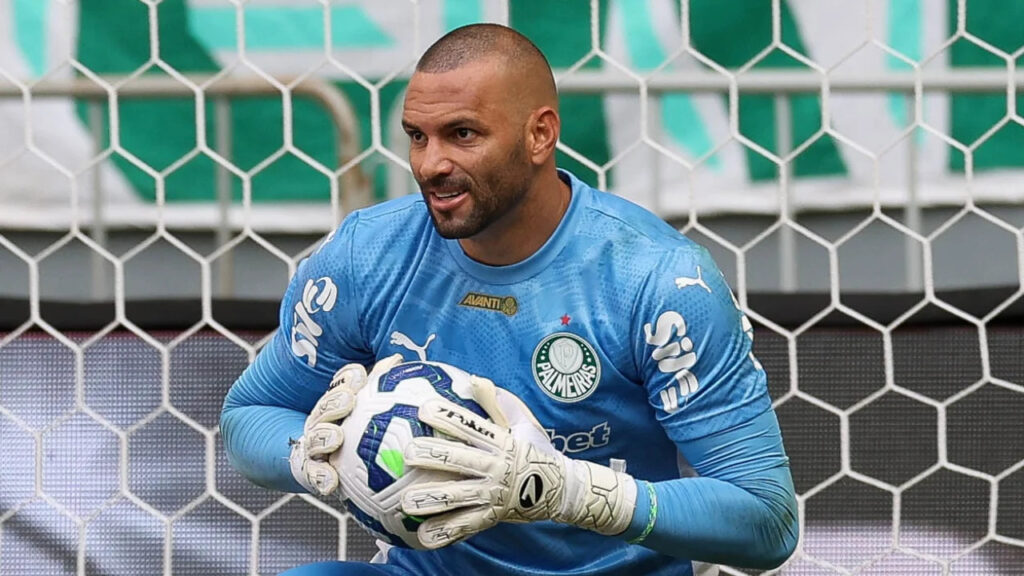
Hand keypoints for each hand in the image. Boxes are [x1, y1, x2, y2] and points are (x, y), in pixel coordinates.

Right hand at [289, 354, 402, 495]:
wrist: (314, 466)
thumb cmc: (354, 432)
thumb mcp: (366, 406)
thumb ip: (380, 383)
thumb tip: (396, 359)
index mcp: (336, 404)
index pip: (339, 386)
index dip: (347, 380)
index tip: (359, 376)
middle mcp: (322, 424)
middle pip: (324, 410)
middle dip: (333, 403)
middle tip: (347, 401)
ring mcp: (314, 448)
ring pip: (314, 440)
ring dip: (323, 437)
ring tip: (336, 436)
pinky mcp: (312, 474)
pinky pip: (313, 477)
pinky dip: (320, 478)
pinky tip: (330, 481)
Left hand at [399, 376, 636, 548]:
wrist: (561, 489)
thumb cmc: (535, 449)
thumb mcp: (523, 422)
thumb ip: (496, 402)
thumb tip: (474, 379)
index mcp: (500, 442)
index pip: (471, 426)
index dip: (448, 417)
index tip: (424, 409)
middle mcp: (495, 467)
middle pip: (461, 460)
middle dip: (434, 455)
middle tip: (408, 452)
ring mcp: (492, 494)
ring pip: (459, 496)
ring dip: (433, 499)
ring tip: (407, 501)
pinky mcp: (491, 517)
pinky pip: (466, 526)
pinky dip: (445, 532)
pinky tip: (423, 536)